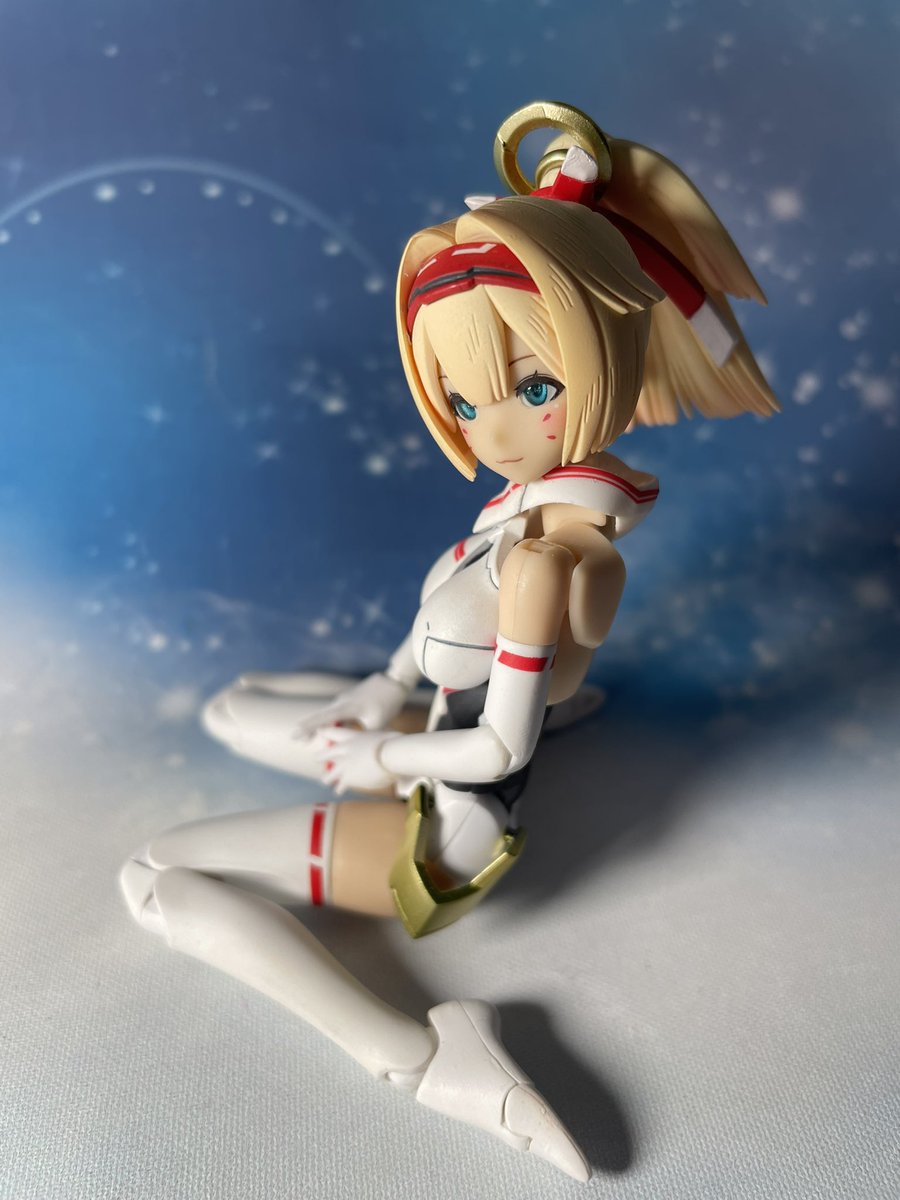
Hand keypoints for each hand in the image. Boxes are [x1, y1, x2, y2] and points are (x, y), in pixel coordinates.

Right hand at [291, 672, 407, 739]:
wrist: (394, 682)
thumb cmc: (386, 703)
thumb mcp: (376, 724)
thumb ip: (362, 736)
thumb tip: (355, 749)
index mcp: (346, 708)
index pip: (323, 719)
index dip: (309, 728)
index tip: (295, 735)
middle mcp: (342, 702)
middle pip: (321, 716)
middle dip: (309, 728)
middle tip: (298, 740)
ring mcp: (345, 699)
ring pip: (329, 715)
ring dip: (322, 726)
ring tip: (310, 738)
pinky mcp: (351, 699)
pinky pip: (337, 713)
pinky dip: (332, 722)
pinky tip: (331, 729)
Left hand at [312, 726, 401, 795]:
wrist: (390, 754)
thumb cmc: (395, 743)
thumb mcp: (389, 735)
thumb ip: (389, 738)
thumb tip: (399, 741)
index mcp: (353, 736)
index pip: (334, 732)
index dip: (325, 731)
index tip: (319, 731)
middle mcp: (345, 749)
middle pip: (326, 753)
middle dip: (321, 756)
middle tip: (316, 758)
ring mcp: (344, 764)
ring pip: (329, 773)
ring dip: (327, 778)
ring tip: (325, 780)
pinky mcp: (348, 778)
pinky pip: (340, 785)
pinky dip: (340, 789)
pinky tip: (338, 791)